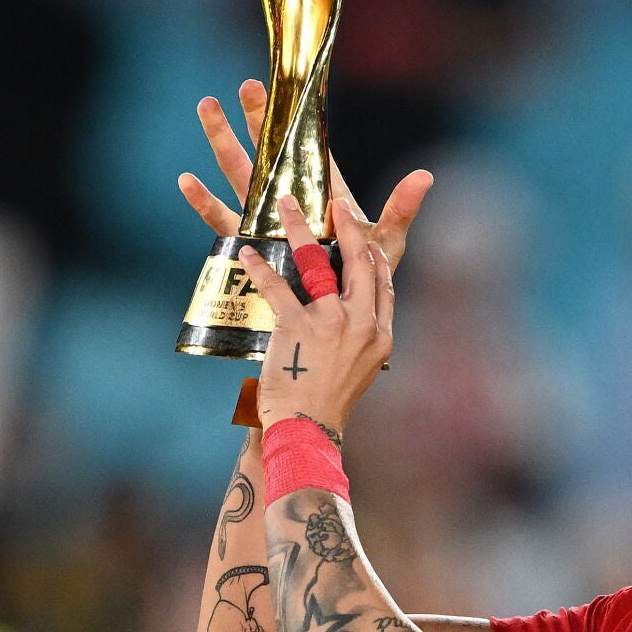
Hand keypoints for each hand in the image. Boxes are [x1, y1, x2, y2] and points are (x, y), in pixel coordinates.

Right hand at [178, 80, 433, 265]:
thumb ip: (401, 210)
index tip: (284, 88)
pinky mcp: (248, 247)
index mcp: (323, 193)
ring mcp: (266, 221)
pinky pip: (222, 222)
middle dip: (257, 118)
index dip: (294, 119)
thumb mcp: (386, 243)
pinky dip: (204, 202)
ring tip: (208, 107)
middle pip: (269, 151)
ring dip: (222, 141)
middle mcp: (291, 201)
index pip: (306, 147)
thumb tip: (426, 175)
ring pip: (240, 174)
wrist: (339, 318)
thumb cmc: (365, 278)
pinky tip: (187, 181)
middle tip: (248, 86)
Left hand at [237, 196, 395, 434]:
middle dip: (349, 227)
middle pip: (360, 262)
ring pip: (319, 263)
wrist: (308, 428)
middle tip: (338, 204)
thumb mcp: (361, 368)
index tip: (366, 234)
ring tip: (286, 204)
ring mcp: (331, 323)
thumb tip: (355, 312)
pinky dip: (260, 267)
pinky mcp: (297, 327)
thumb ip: (363, 337)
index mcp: (380, 334)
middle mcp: (361, 323)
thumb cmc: (330, 401)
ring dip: (301, 228)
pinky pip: (278, 287)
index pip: (384, 283)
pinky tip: (247, 253)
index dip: (374, 253)